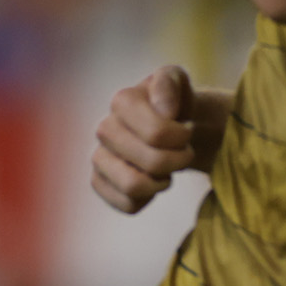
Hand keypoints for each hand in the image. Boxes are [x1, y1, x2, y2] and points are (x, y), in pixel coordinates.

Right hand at [91, 64, 228, 212]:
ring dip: (162, 182)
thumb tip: (164, 111)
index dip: (182, 137)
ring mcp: (99, 158)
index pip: (157, 133)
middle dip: (179, 160)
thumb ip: (169, 83)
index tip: (186, 129)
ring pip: (133, 187)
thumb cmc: (174, 103)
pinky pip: (127, 205)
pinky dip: (148, 198)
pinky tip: (151, 181)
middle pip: (152, 162)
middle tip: (184, 151)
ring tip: (167, 170)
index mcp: (122, 101)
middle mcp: (104, 129)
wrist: (169, 124)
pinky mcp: (99, 182)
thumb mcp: (177, 80)